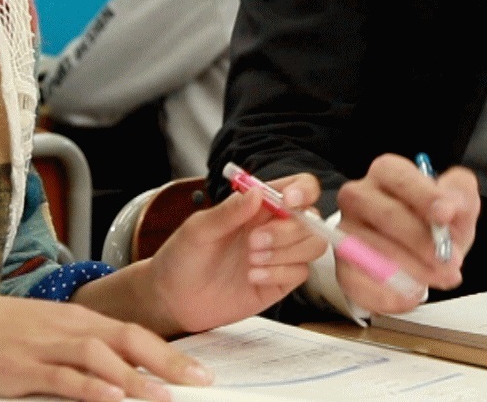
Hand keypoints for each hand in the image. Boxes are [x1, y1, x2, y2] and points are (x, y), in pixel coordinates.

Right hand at [0, 291, 209, 401]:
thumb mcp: (38, 332)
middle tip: (202, 382)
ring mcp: (43, 346)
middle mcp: (65, 326)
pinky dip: (90, 389)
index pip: (132, 331)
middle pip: (129, 340)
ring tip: (165, 398)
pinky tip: (111, 399)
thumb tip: (112, 372)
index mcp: (73, 317)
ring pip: (101, 358)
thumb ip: (74, 348)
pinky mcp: (20, 369)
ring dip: (136, 379)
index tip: (199, 370)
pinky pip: (62, 379)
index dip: (169, 351)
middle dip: (169, 362)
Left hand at [145, 172, 328, 332]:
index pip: (299, 188)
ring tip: (251, 261)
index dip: (303, 190)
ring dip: (286, 252)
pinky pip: (300, 273)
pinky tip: (253, 277)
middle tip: (253, 242)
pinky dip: (280, 273)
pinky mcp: (279, 282)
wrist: (174, 299)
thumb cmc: (183, 256)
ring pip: (312, 245)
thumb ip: (229, 212)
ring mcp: (280, 255)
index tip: (289, 200)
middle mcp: (274, 227)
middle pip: (310, 219)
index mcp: (258, 206)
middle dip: (287, 230)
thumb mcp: (198, 229)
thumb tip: (258, 192)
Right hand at [334, 153, 480, 313]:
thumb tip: (452, 204)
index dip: (425, 197)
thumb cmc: (432, 222)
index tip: (446, 215)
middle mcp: (359, 195)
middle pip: (387, 215)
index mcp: (388, 172)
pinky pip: (358, 282)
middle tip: (451, 262)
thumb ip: (460, 194)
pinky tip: (411, 295)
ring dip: (411, 270)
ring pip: (374, 250)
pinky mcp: (342, 264)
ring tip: (438, 278)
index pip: (402, 179)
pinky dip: (387, 294)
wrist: (415, 251)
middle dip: (422, 242)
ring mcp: (346, 230)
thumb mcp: (456, 203)